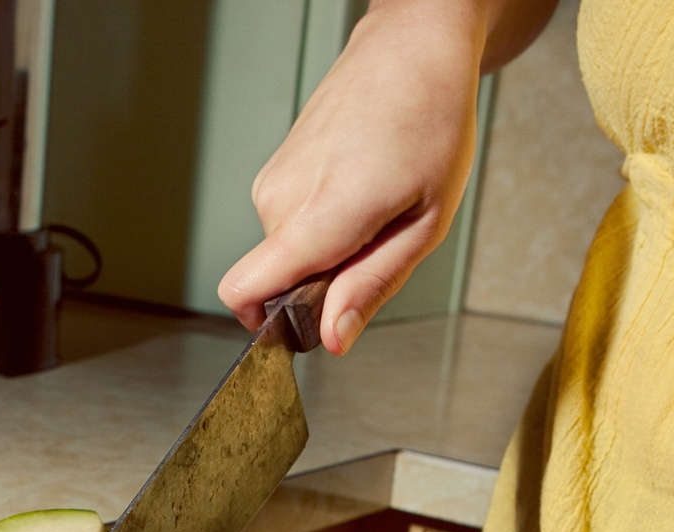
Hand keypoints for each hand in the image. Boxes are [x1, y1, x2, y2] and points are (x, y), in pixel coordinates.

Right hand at [217, 0, 485, 352]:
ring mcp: (272, 181)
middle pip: (277, 281)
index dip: (267, 327)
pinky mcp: (274, 170)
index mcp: (320, 216)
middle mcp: (280, 200)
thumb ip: (371, 286)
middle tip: (377, 242)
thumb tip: (331, 338)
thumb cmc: (430, 123)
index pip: (244, 292)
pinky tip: (359, 186)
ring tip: (374, 206)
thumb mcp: (423, 223)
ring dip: (328, 248)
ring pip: (286, 252)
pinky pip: (289, 222)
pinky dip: (321, 221)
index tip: (304, 327)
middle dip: (322, 282)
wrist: (411, 51)